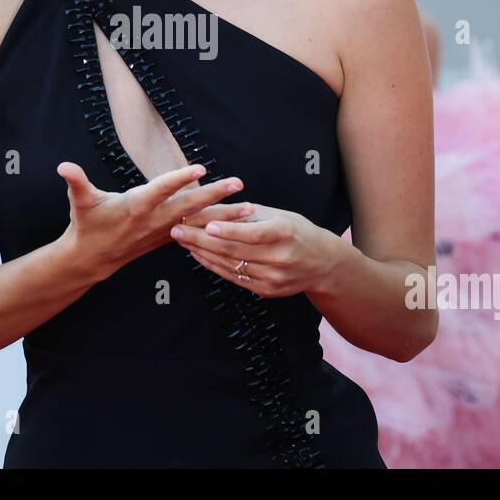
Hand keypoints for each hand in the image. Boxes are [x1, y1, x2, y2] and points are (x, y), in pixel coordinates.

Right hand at [57, 161, 243, 280]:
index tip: (200, 169)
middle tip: (239, 184)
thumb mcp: (80, 201)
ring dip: (224, 215)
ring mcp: (163, 231)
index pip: (161, 189)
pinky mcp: (168, 238)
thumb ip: (76, 182)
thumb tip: (63, 167)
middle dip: (215, 196)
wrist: (92, 258)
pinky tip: (234, 225)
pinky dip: (215, 228)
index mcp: (136, 206)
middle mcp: (153, 219)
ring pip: (198, 221)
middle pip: (189, 206)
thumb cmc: (86, 223)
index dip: (179, 179)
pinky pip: (195, 232)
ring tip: (250, 208)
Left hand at [170, 201, 345, 297]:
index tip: (206, 224)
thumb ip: (247, 214)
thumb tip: (213, 208)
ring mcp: (274, 278)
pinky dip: (214, 266)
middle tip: (177, 230)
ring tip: (182, 241)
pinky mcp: (267, 291)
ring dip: (202, 253)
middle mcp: (281, 258)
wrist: (322, 263)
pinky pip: (234, 278)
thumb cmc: (296, 231)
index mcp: (285, 233)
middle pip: (235, 251)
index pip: (253, 233)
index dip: (229, 230)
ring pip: (231, 265)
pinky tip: (198, 255)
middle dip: (201, 240)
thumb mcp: (279, 215)